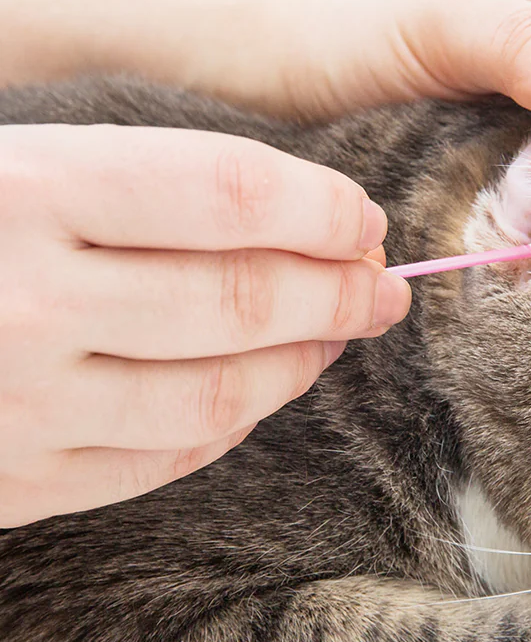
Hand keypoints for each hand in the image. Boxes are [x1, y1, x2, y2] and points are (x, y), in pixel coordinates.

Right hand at [0, 124, 411, 527]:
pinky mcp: (12, 483)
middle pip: (244, 297)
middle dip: (339, 290)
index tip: (360, 218)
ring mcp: (20, 405)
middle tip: (383, 284)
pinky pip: (164, 458)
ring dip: (302, 361)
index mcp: (22, 188)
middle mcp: (25, 299)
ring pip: (221, 393)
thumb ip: (121, 177)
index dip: (319, 205)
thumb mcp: (7, 158)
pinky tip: (261, 388)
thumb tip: (286, 208)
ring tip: (339, 334)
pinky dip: (233, 423)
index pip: (229, 191)